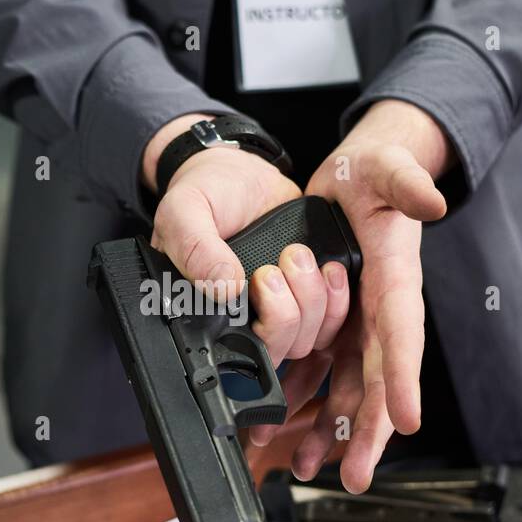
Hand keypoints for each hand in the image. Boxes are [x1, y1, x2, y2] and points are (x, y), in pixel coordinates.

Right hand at [145, 115, 346, 369]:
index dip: (261, 329)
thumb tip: (224, 288)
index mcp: (207, 312)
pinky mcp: (307, 293)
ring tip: (298, 253)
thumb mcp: (184, 210)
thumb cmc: (204, 192)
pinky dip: (337, 299)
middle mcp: (244, 318)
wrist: (239, 170)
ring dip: (314, 301)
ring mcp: (279, 307)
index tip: (263, 280)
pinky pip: (331, 321)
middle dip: (289, 311)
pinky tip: (329, 268)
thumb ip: (195, 248)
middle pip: (279, 348)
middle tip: (285, 259)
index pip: (236, 351)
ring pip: (307, 338)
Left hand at [253, 100, 453, 492]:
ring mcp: (354, 321)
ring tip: (306, 466)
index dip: (404, 379)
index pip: (404, 336)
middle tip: (356, 476)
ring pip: (344, 386)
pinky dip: (299, 399)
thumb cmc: (376, 172)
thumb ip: (408, 183)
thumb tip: (432, 199)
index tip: (405, 421)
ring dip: (326, 428)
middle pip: (376, 381)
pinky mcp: (329, 321)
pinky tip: (279, 429)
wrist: (355, 174)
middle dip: (366, 431)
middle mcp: (378, 312)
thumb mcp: (389, 168)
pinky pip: (315, 369)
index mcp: (397, 282)